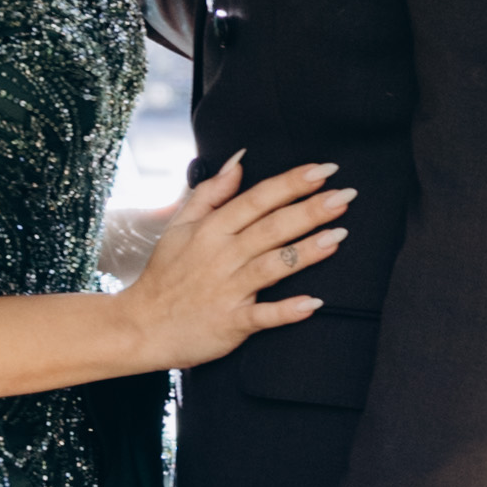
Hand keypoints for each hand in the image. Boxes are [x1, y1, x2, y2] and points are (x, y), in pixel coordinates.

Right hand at [115, 152, 349, 371]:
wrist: (140, 326)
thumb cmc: (165, 275)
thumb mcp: (180, 226)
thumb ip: (211, 192)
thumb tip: (239, 160)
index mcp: (211, 230)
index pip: (257, 199)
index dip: (291, 183)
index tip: (324, 169)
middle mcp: (221, 256)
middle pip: (272, 228)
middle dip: (310, 210)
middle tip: (345, 195)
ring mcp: (227, 290)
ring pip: (272, 265)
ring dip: (307, 251)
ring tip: (340, 236)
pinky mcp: (230, 323)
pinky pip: (263, 316)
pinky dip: (287, 311)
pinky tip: (313, 303)